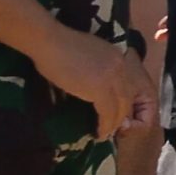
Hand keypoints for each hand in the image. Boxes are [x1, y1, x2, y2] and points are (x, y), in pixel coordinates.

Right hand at [31, 28, 155, 139]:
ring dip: (113, 123)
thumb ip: (96, 69)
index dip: (121, 102)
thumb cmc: (57, 47)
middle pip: (126, 97)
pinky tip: (99, 133)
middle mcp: (120, 66)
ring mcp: (112, 78)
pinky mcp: (101, 90)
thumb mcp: (86, 56)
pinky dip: (104, 125)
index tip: (114, 113)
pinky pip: (108, 113)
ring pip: (120, 107)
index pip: (126, 84)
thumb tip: (92, 86)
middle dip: (120, 115)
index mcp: (117, 57)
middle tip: (111, 127)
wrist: (48, 41)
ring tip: (105, 133)